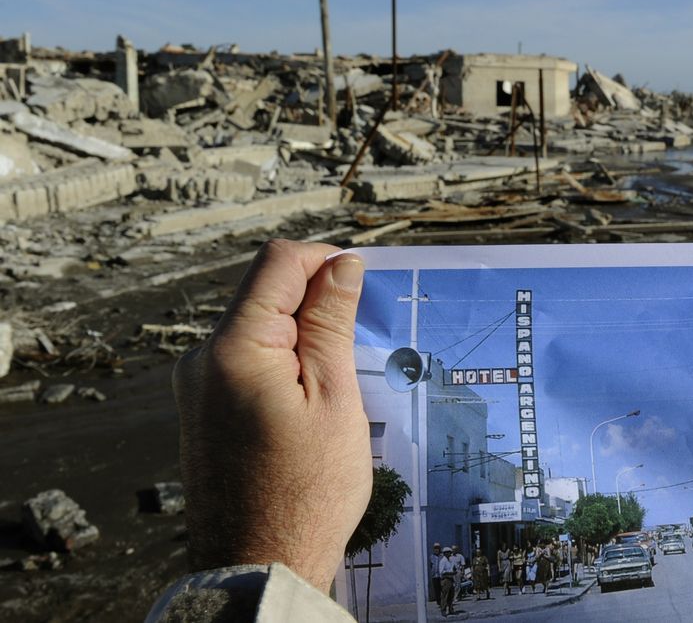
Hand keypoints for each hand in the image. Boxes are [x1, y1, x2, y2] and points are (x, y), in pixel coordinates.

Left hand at [173, 239, 370, 590]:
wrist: (261, 565)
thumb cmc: (306, 494)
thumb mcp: (335, 399)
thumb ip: (331, 323)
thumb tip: (340, 266)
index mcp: (234, 349)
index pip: (278, 263)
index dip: (326, 262)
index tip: (361, 287)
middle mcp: (203, 360)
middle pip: (264, 293)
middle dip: (315, 303)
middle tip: (356, 347)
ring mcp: (198, 386)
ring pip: (257, 328)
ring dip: (301, 338)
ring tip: (336, 387)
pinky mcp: (203, 409)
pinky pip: (246, 362)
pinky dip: (283, 365)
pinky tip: (311, 404)